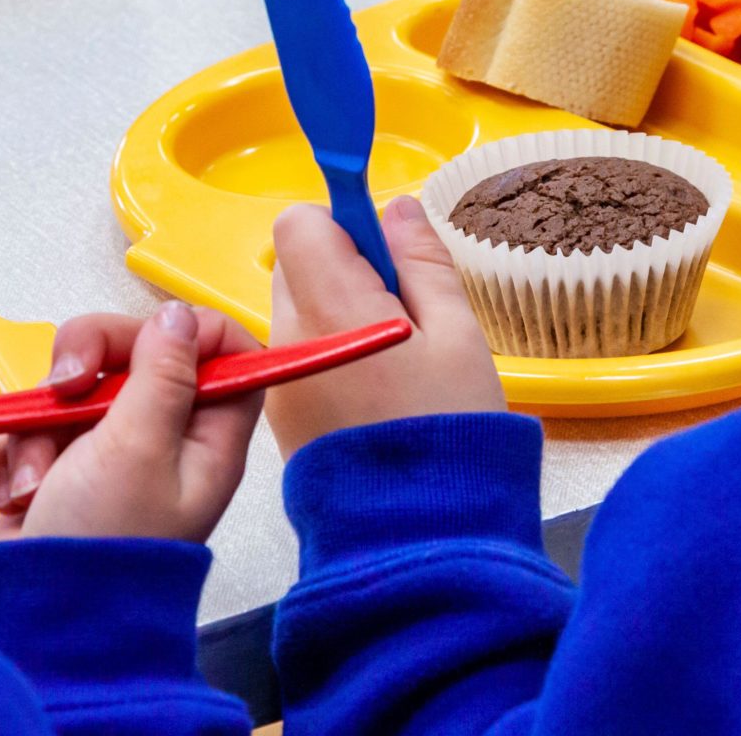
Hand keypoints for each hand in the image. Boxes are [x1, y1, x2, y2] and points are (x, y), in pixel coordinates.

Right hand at [0, 304, 262, 542]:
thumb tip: (181, 316)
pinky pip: (34, 427)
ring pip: (74, 389)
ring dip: (42, 426)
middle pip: (138, 352)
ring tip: (38, 480)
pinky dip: (17, 455)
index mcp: (209, 432)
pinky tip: (20, 495)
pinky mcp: (58, 468)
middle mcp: (165, 435)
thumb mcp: (140, 447)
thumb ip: (162, 375)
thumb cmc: (103, 539)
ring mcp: (109, 451)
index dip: (189, 329)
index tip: (148, 333)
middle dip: (90, 363)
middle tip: (67, 387)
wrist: (36, 620)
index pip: (227, 350)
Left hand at [266, 195, 504, 460]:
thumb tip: (397, 208)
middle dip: (344, 266)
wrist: (419, 531)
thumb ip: (423, 262)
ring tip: (395, 355)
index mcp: (332, 310)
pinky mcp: (282, 414)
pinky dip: (330, 351)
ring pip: (296, 309)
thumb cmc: (450, 429)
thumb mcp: (458, 334)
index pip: (299, 223)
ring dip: (337, 310)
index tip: (388, 252)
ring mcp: (281, 379)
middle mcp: (289, 339)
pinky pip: (298, 354)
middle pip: (295, 264)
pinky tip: (375, 387)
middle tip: (405, 308)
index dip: (344, 223)